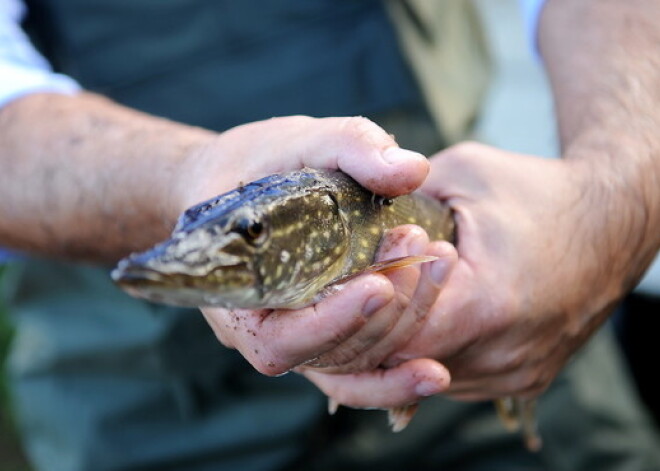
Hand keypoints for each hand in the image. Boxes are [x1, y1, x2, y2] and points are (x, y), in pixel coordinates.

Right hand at [194, 116, 452, 376]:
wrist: (232, 183)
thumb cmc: (253, 165)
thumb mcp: (295, 141)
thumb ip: (349, 146)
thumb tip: (414, 169)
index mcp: (238, 293)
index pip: (281, 337)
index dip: (332, 320)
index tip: (379, 283)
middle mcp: (263, 329)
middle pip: (327, 356)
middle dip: (383, 315)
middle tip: (420, 251)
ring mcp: (294, 337)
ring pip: (348, 368)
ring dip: (402, 332)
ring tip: (440, 270)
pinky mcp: (320, 334)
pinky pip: (354, 371)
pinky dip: (393, 379)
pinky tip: (436, 372)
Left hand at [382, 142, 628, 400]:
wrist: (613, 222)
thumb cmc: (538, 193)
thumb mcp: (461, 175)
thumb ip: (400, 200)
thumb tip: (352, 224)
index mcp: (488, 303)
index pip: (395, 334)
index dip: (366, 306)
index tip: (357, 273)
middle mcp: (504, 354)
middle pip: (405, 362)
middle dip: (375, 326)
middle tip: (360, 290)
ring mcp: (515, 373)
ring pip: (426, 375)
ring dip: (401, 343)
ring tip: (392, 299)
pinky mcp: (523, 379)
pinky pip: (455, 376)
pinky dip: (431, 351)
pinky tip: (424, 317)